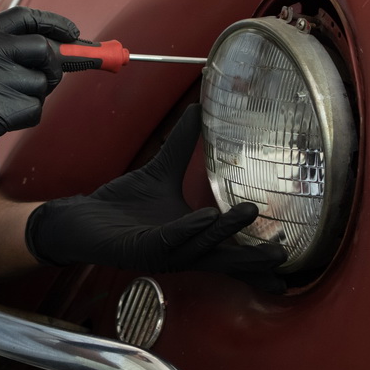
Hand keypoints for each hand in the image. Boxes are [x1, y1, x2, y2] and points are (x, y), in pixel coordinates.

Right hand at [0, 8, 78, 209]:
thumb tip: (57, 51)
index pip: (23, 18)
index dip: (54, 24)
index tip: (75, 34)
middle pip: (42, 49)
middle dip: (54, 69)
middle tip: (43, 84)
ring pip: (40, 84)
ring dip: (31, 101)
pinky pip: (34, 111)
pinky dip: (24, 120)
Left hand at [24, 106, 288, 291]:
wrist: (80, 219)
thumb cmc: (121, 206)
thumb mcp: (160, 172)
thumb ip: (182, 146)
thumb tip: (199, 109)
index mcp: (192, 238)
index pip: (231, 252)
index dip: (257, 258)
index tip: (289, 260)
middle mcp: (182, 251)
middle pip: (225, 259)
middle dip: (254, 258)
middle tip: (285, 252)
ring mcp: (163, 253)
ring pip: (201, 247)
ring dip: (226, 232)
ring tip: (251, 212)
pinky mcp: (140, 249)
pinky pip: (169, 239)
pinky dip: (188, 229)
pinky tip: (206, 216)